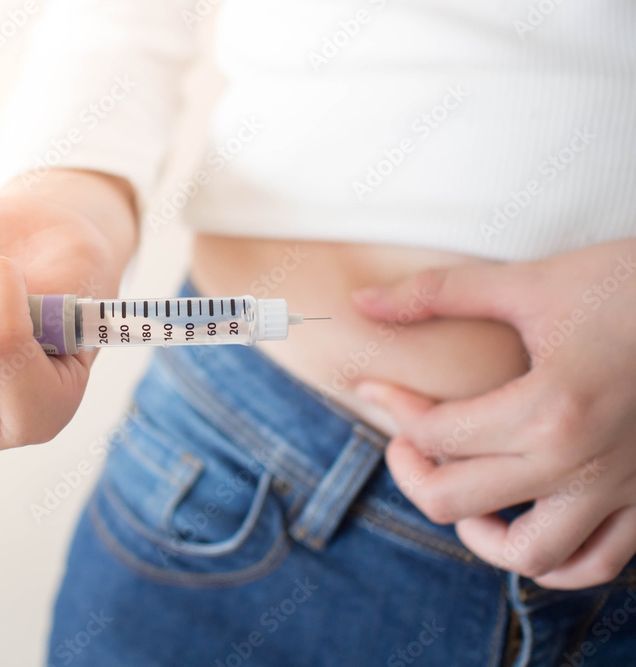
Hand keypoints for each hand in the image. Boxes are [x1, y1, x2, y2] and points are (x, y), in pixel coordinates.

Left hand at [352, 238, 635, 588]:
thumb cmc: (629, 284)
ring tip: (463, 495)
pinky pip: (598, 564)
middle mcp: (583, 463)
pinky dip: (553, 561)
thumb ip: (437, 294)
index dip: (390, 408)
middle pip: (457, 503)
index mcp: (548, 408)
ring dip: (480, 536)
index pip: (434, 434)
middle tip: (404, 443)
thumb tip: (361, 302)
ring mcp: (624, 490)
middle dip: (412, 474)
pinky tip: (527, 524)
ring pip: (530, 556)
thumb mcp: (530, 283)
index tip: (373, 387)